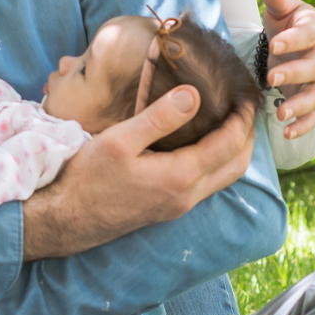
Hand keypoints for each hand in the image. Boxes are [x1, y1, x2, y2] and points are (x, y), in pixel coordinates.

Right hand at [22, 84, 255, 260]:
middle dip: (248, 135)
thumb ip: (159, 118)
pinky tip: (203, 143)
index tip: (247, 95)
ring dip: (234, 150)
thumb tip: (194, 94)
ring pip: (223, 177)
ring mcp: (178, 205)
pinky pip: (207, 183)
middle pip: (236, 165)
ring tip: (231, 121)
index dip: (243, 119)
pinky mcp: (168, 207)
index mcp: (180, 177)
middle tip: (246, 107)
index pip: (229, 145)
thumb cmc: (88, 178)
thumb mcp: (120, 140)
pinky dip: (217, 160)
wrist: (66, 220)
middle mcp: (186, 195)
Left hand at [261, 0, 314, 140]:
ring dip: (300, 106)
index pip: (307, 34)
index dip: (293, 39)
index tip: (275, 43)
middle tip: (272, 77)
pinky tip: (287, 133)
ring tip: (281, 114)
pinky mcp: (312, 99)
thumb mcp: (283, 9)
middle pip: (313, 68)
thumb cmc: (288, 21)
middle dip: (293, 73)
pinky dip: (303, 126)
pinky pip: (313, 116)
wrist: (299, 40)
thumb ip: (277, 1)